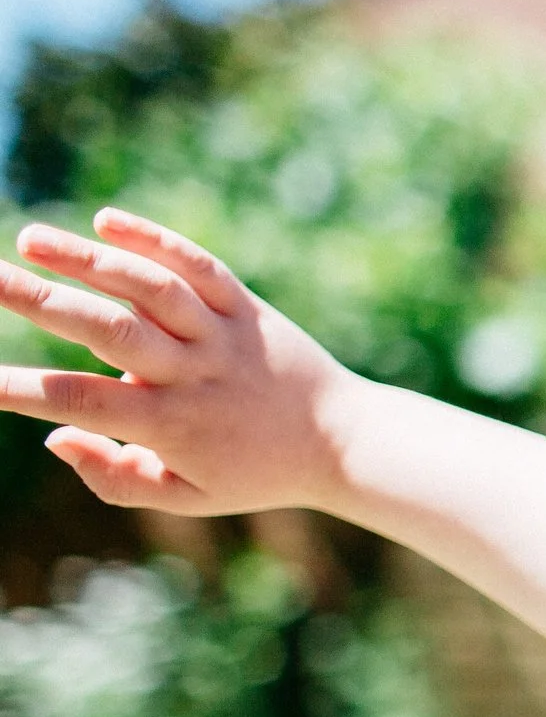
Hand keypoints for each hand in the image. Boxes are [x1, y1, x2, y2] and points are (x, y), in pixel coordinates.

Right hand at [0, 209, 360, 514]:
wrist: (342, 440)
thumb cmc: (255, 472)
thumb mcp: (189, 496)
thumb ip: (117, 478)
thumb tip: (54, 439)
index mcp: (170, 425)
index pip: (82, 401)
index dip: (22, 387)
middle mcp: (193, 374)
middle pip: (108, 331)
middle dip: (40, 301)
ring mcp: (222, 335)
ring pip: (152, 290)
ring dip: (90, 260)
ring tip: (30, 240)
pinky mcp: (248, 307)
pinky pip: (200, 266)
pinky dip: (156, 240)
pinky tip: (107, 220)